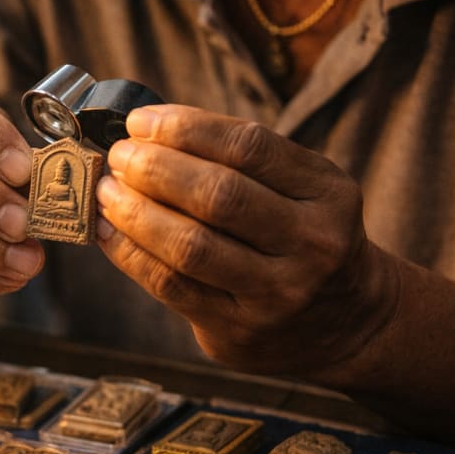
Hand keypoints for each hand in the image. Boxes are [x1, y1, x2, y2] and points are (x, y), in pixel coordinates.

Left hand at [96, 105, 398, 380]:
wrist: (348, 325)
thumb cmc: (303, 239)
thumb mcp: (303, 190)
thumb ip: (240, 161)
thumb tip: (147, 132)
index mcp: (327, 192)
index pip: (249, 147)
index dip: (186, 128)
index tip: (140, 122)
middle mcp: (310, 243)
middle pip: (218, 195)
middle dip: (155, 169)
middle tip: (119, 157)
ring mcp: (276, 293)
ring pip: (190, 246)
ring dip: (135, 212)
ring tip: (106, 192)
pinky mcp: (239, 331)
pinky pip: (171, 286)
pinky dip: (130, 254)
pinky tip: (107, 232)